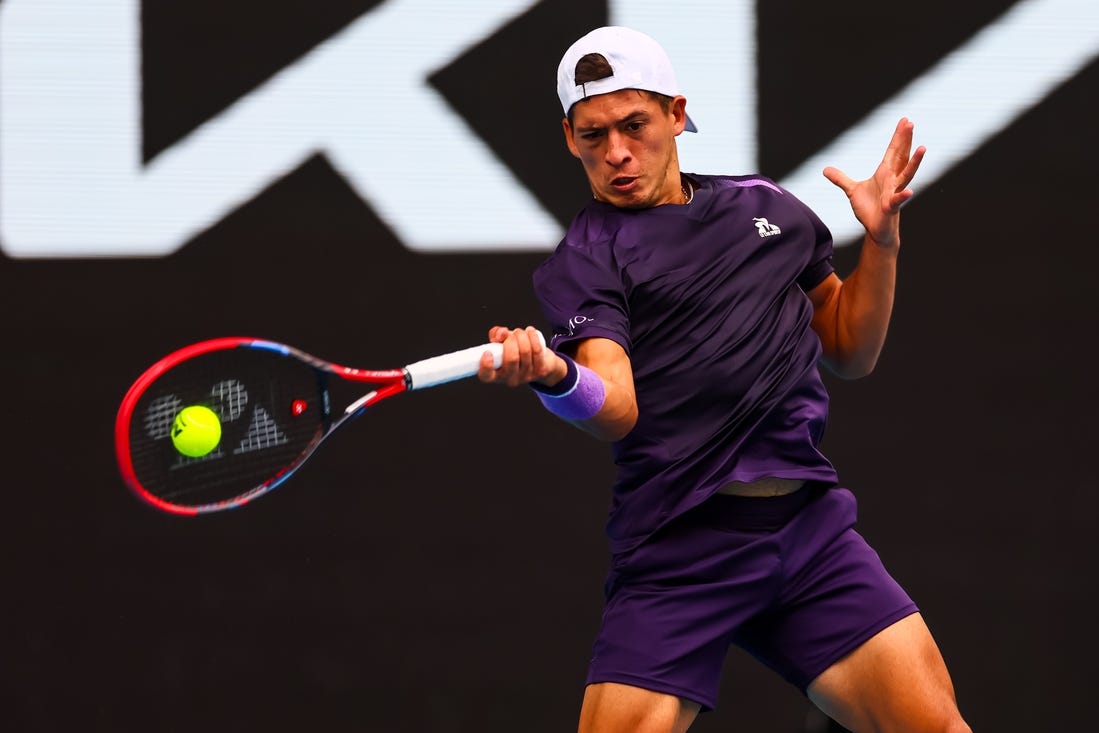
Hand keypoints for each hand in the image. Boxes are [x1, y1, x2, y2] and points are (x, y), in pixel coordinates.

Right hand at [477, 326, 564, 386]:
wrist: (540, 360)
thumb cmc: (514, 350)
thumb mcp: (501, 342)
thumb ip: (496, 335)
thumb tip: (502, 333)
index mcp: (495, 375)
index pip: (486, 376)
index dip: (486, 366)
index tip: (488, 352)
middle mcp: (509, 380)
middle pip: (511, 358)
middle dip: (511, 340)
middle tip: (511, 335)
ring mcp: (526, 377)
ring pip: (525, 351)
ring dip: (522, 335)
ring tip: (520, 332)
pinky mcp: (540, 372)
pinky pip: (537, 350)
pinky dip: (533, 336)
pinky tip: (530, 332)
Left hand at [823, 117, 925, 247]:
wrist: (876, 229)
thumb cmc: (869, 209)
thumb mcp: (852, 190)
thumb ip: (841, 179)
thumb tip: (826, 169)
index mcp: (885, 173)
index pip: (893, 151)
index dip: (898, 136)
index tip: (905, 120)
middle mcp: (893, 180)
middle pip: (901, 157)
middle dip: (905, 141)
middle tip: (910, 123)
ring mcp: (894, 192)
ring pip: (906, 175)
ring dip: (914, 163)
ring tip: (922, 148)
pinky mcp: (891, 207)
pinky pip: (898, 200)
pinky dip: (903, 196)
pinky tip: (909, 191)